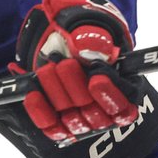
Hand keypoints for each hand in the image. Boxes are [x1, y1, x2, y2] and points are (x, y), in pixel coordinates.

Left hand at [10, 0, 140, 140]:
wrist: (59, 42)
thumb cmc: (82, 36)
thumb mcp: (90, 29)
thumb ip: (92, 36)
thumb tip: (86, 47)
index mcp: (124, 91)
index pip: (124, 105)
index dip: (111, 93)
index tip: (96, 76)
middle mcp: (106, 112)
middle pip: (97, 114)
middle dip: (77, 88)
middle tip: (64, 64)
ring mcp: (83, 121)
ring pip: (75, 121)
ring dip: (58, 96)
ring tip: (47, 71)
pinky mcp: (61, 126)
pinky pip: (53, 129)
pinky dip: (41, 113)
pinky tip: (32, 95)